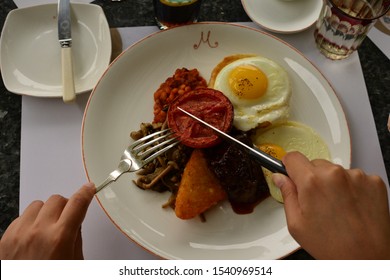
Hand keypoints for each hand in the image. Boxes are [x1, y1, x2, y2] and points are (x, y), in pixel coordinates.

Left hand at [0, 182, 95, 259]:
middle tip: (67, 219)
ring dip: (46, 212)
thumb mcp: (75, 263)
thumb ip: (76, 239)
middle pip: (57, 199)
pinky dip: (30, 222)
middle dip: (66, 206)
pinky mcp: (5, 239)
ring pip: (38, 205)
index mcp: (60, 238)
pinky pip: (21, 217)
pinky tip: (33, 236)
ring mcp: (19, 234)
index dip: (86, 193)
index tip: (89, 188)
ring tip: (48, 228)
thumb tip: (75, 223)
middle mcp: (39, 231)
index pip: (78, 203)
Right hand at [272, 152, 389, 258]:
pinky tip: (351, 206)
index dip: (289, 165)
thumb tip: (280, 178)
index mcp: (311, 182)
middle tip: (316, 201)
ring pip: (335, 171)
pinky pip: (355, 177)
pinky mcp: (373, 182)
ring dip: (333, 183)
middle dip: (312, 179)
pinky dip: (352, 188)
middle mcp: (334, 174)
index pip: (293, 157)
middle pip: (315, 164)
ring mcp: (356, 176)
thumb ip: (287, 195)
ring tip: (337, 207)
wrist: (367, 258)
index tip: (291, 172)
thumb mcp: (296, 224)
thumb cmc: (332, 246)